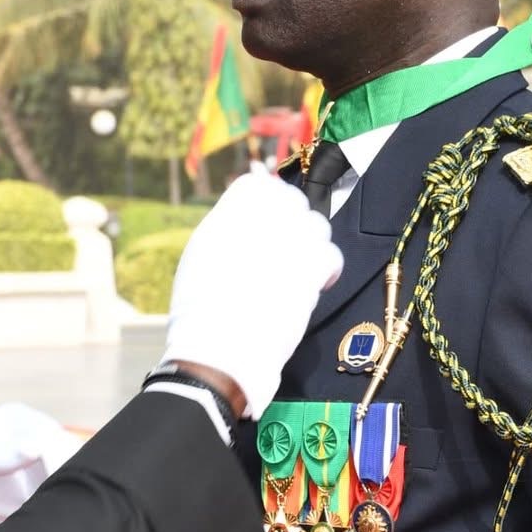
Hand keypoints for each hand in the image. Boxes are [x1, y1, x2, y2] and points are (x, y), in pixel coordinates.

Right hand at [160, 170, 343, 417]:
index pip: (257, 184)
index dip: (265, 202)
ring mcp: (292, 238)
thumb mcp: (200, 255)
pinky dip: (326, 268)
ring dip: (310, 243)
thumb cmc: (199, 310)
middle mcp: (263, 216)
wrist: (219, 347)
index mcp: (228, 212)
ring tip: (295, 267)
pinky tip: (314, 283)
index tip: (265, 222)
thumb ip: (227, 228)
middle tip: (283, 248)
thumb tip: (245, 221)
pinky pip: (332, 254)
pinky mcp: (314, 266)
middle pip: (291, 201)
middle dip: (291, 222)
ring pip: (317, 225)